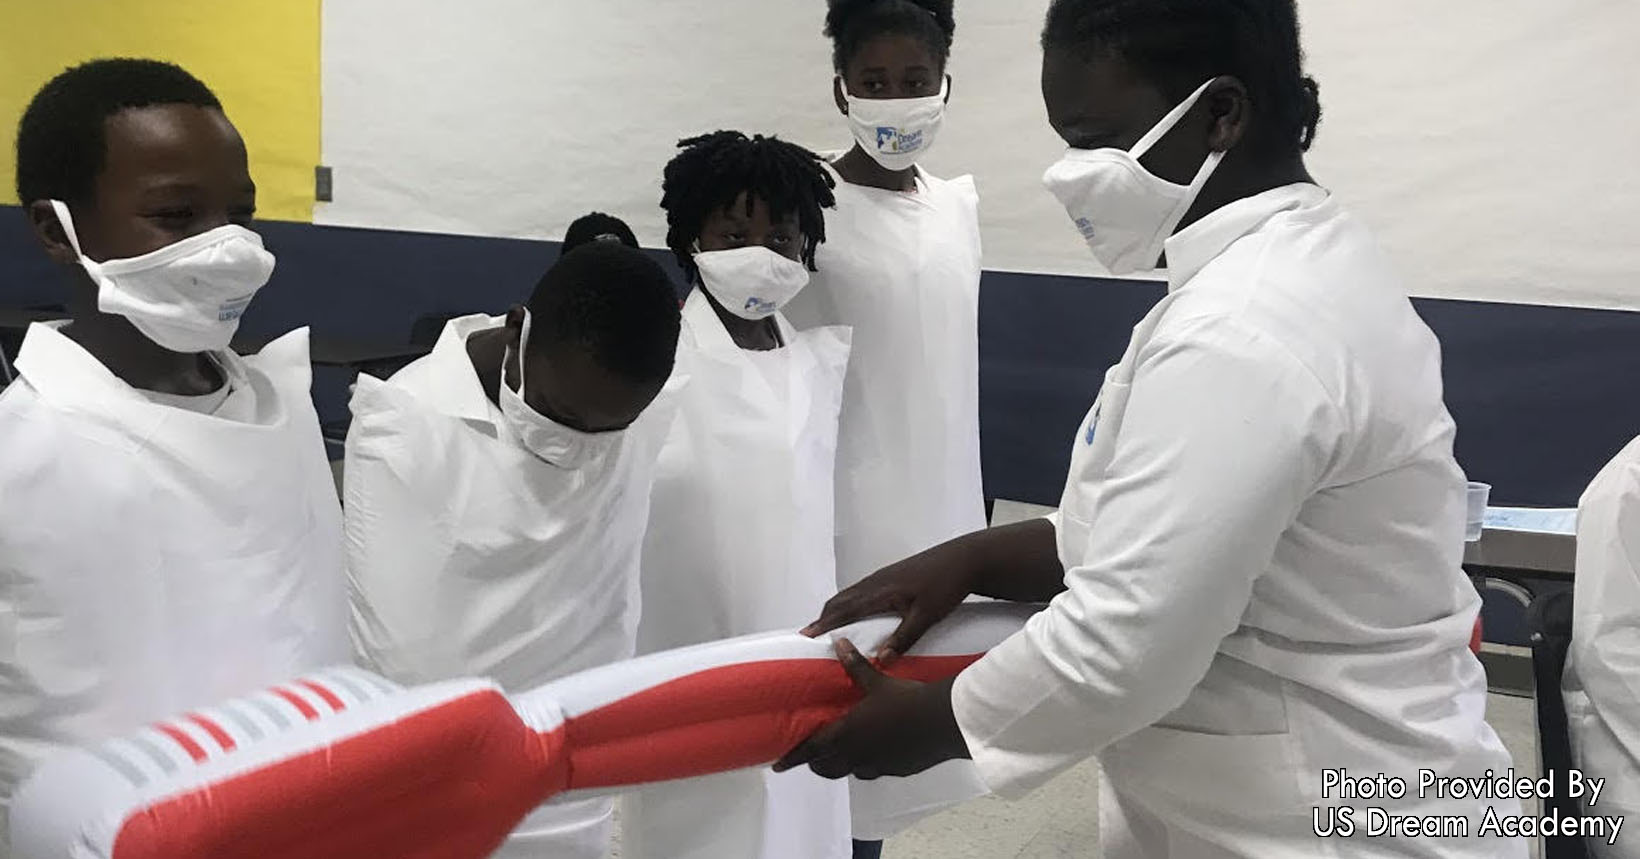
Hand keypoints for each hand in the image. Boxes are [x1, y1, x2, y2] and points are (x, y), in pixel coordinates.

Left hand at [773, 639, 969, 779]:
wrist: (942, 722)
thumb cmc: (907, 701)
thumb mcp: (877, 681)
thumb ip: (855, 666)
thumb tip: (838, 643)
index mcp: (847, 734)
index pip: (811, 751)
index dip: (792, 758)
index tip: (778, 765)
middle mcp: (858, 754)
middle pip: (827, 767)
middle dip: (816, 763)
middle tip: (811, 756)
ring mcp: (877, 766)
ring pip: (849, 771)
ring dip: (840, 765)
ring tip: (841, 754)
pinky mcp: (897, 770)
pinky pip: (874, 771)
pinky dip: (867, 764)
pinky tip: (876, 753)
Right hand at [801, 542, 978, 662]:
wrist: (963, 560)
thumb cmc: (945, 586)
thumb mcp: (926, 616)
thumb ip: (904, 638)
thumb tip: (882, 660)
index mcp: (880, 591)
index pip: (844, 609)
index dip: (824, 623)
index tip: (806, 635)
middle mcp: (876, 582)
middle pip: (841, 599)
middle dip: (824, 617)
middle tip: (811, 636)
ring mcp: (883, 577)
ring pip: (850, 594)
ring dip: (835, 610)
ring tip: (826, 627)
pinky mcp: (891, 577)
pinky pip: (860, 592)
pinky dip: (848, 604)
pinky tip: (854, 615)